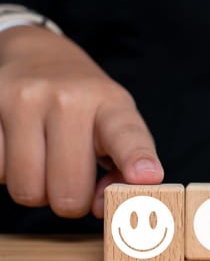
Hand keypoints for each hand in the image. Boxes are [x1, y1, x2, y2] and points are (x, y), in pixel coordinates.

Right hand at [0, 26, 163, 218]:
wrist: (40, 55)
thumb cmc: (86, 105)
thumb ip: (122, 170)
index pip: (126, 136)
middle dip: (71, 201)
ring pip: (26, 188)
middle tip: (72, 182)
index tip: (145, 176)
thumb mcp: (116, 126)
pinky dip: (7, 174)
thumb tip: (98, 205)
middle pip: (68, 191)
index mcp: (110, 105)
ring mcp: (23, 100)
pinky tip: (19, 150)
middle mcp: (68, 99)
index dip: (135, 159)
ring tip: (45, 164)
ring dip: (37, 190)